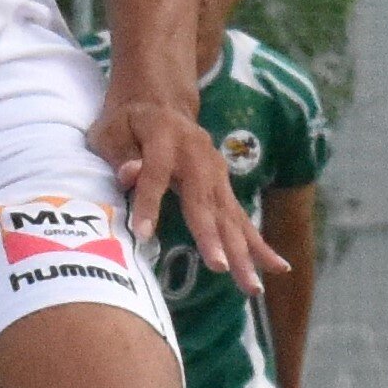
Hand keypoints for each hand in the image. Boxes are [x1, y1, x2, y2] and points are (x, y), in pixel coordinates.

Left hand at [99, 62, 270, 288]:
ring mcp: (216, 171)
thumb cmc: (125, 122)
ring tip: (252, 285)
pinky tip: (276, 267)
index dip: (148, 203)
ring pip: (229, 215)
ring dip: (242, 251)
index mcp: (163, 137)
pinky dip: (258, 244)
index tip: (142, 234)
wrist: (158, 101)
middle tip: (220, 268)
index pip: (155, 174)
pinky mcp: (224, 185)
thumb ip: (119, 153)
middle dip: (212, 237)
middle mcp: (197, 156)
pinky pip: (241, 217)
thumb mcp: (110, 131)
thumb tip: (130, 173)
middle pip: (204, 200)